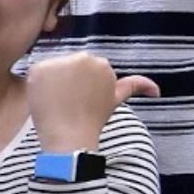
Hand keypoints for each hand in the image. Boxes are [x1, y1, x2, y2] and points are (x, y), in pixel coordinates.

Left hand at [25, 52, 157, 153]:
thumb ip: (135, 86)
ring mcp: (61, 62)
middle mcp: (83, 57)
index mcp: (102, 63)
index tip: (80, 100)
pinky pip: (36, 72)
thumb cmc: (93, 120)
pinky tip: (45, 98)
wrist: (71, 136)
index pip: (83, 67)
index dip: (79, 85)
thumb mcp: (115, 99)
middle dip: (67, 80)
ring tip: (58, 101)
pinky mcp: (40, 68)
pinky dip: (37, 84)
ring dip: (52, 81)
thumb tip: (157, 90)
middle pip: (68, 64)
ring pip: (52, 68)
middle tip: (68, 102)